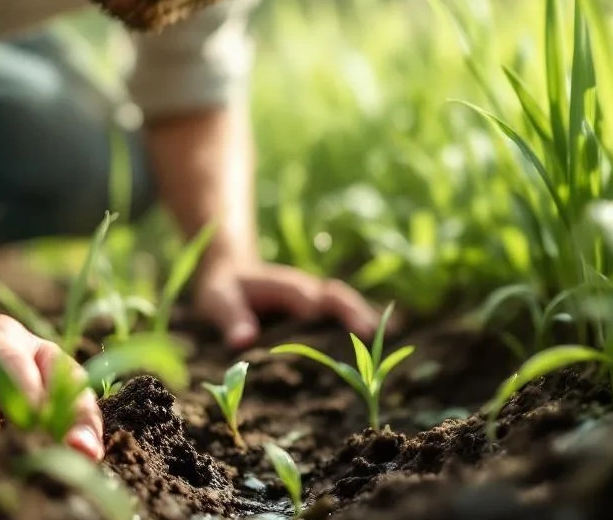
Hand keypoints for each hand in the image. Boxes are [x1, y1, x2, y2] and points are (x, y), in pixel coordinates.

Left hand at [192, 261, 382, 348]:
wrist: (231, 273)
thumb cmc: (224, 290)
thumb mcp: (218, 301)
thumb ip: (231, 318)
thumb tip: (243, 340)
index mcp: (282, 286)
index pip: (302, 295)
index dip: (314, 305)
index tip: (327, 317)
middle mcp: (306, 290)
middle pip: (336, 297)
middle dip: (354, 312)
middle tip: (374, 332)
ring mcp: (317, 298)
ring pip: (347, 304)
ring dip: (366, 317)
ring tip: (393, 337)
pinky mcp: (320, 310)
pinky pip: (346, 313)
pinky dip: (365, 322)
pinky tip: (390, 338)